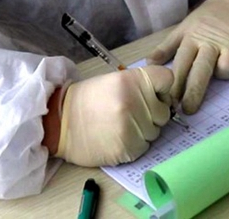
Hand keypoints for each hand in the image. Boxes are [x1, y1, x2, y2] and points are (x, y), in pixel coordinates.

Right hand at [55, 66, 172, 165]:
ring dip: (143, 132)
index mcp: (133, 80)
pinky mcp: (127, 148)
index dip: (163, 89)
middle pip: (164, 112)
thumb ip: (142, 86)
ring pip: (155, 132)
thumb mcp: (115, 81)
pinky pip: (144, 148)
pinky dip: (134, 145)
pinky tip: (116, 138)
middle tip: (130, 113)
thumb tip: (166, 98)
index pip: (167, 80)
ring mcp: (131, 126)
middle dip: (152, 115)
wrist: (61, 122)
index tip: (154, 95)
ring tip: (120, 126)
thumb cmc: (89, 100)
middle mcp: (135, 101)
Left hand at [147, 0, 228, 114]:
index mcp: (193, 37)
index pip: (181, 64)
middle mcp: (212, 42)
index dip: (175, 84)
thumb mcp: (186, 26)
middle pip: (200, 72)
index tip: (170, 101)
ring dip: (225, 71)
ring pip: (226, 71)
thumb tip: (149, 63)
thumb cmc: (210, 17)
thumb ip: (168, 46)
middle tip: (188, 110)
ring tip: (225, 59)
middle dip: (193, 93)